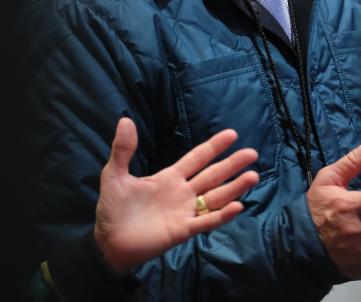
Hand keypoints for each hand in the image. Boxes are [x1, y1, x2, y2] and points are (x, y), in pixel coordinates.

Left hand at [94, 118, 258, 276]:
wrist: (107, 242)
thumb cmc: (113, 209)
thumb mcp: (115, 175)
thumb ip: (123, 149)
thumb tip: (125, 119)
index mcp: (170, 177)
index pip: (197, 158)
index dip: (214, 146)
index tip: (232, 134)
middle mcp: (182, 193)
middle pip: (212, 176)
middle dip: (232, 164)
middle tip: (252, 153)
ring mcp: (184, 212)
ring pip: (215, 198)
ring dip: (234, 188)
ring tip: (252, 176)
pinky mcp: (182, 232)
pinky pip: (206, 222)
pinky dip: (221, 216)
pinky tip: (237, 207)